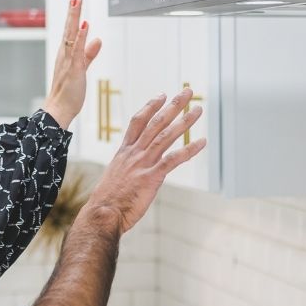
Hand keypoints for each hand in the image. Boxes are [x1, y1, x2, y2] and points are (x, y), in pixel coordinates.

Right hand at [42, 0, 102, 129]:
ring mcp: (68, 60)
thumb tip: (97, 39)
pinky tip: (84, 24)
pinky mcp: (73, 69)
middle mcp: (65, 53)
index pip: (71, 28)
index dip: (74, 11)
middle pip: (69, 25)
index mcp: (67, 53)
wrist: (58, 110)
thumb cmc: (68, 93)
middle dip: (73, 7)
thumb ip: (89, 53)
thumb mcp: (81, 68)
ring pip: (71, 33)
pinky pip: (77, 50)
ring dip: (74, 15)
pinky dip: (80, 37)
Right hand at [83, 87, 205, 233]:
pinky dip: (189, 150)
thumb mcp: (113, 179)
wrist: (103, 213)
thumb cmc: (106, 202)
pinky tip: (202, 142)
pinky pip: (173, 160)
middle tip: (188, 92)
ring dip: (184, 121)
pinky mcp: (151, 177)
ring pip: (166, 136)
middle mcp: (134, 153)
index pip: (138, 122)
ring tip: (198, 110)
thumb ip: (125, 171)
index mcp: (123, 153)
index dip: (151, 106)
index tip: (162, 95)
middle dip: (173, 105)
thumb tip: (131, 173)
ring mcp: (142, 164)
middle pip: (156, 123)